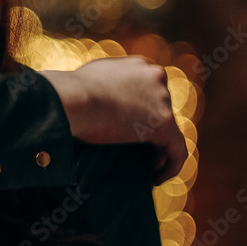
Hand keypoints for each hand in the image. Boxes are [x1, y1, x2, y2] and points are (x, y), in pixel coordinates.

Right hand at [41, 57, 187, 184]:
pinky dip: (171, 166)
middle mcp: (155, 77)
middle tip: (137, 151)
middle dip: (150, 130)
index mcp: (139, 66)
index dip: (142, 112)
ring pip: (170, 130)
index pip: (149, 90)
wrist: (73, 99)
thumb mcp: (87, 78)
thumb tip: (90, 99)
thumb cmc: (69, 92)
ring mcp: (162, 99)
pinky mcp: (164, 123)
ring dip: (159, 150)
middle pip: (161, 108)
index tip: (129, 130)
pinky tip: (156, 179)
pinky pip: (177, 150)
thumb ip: (102, 84)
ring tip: (145, 168)